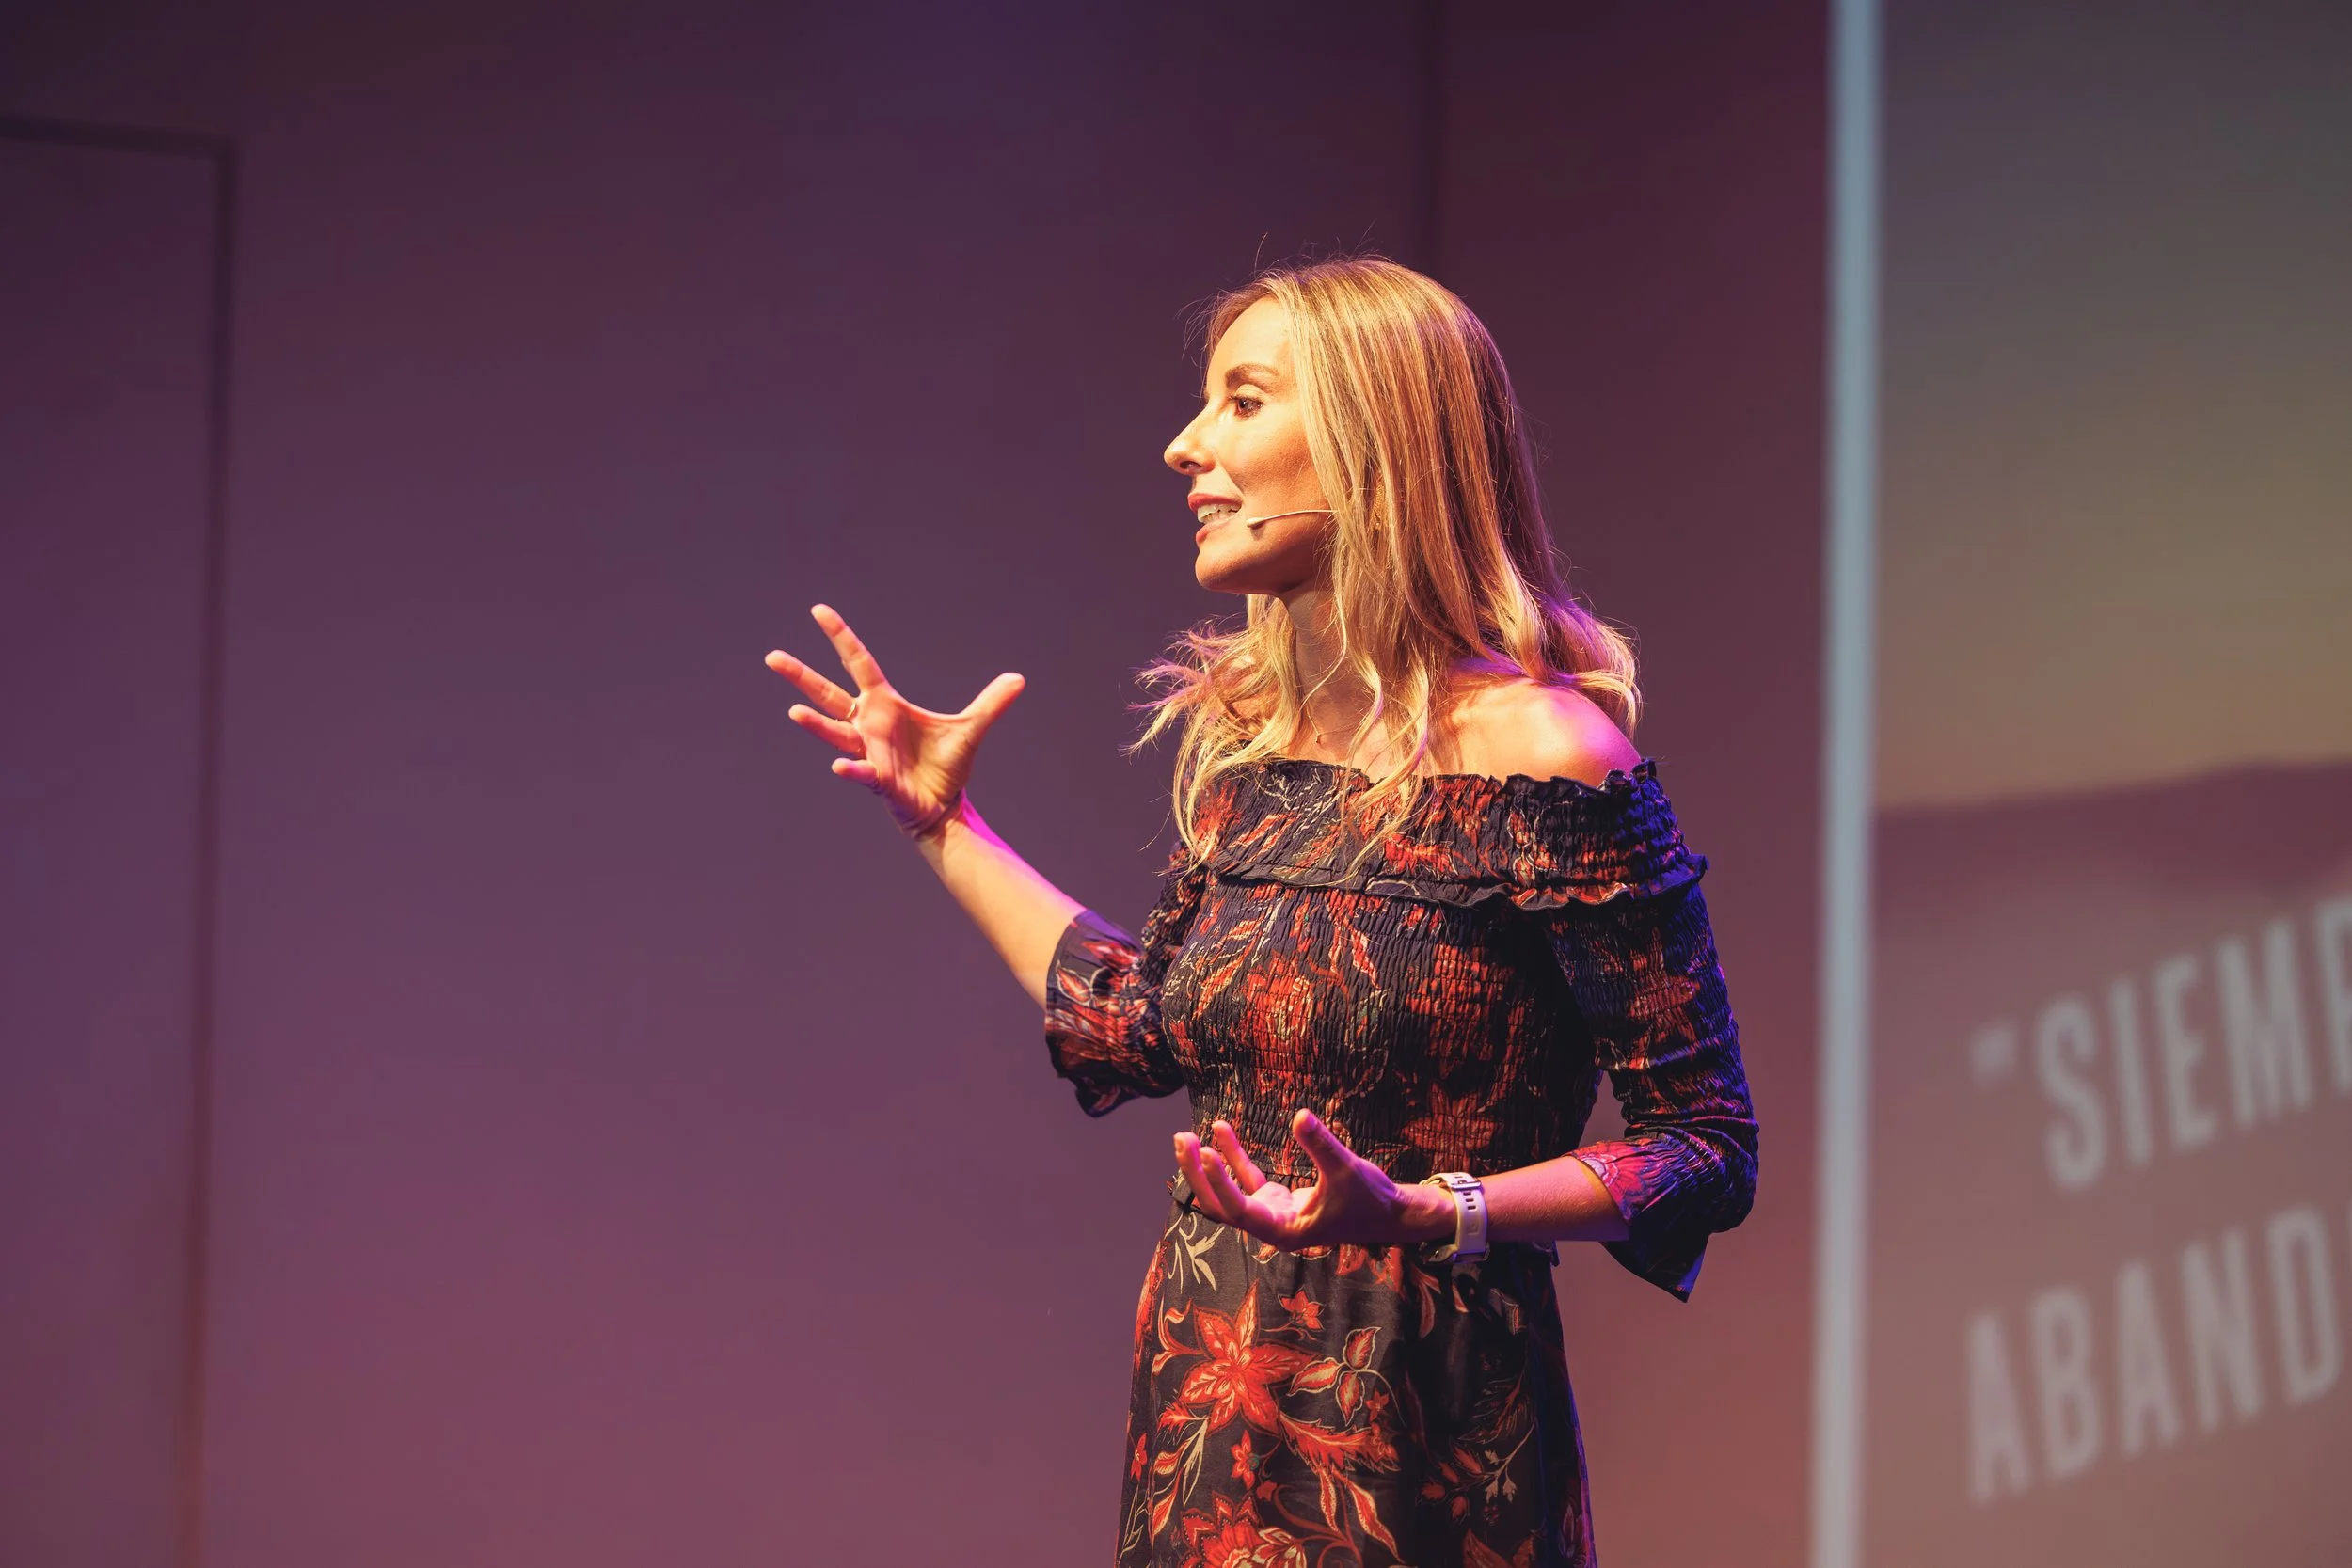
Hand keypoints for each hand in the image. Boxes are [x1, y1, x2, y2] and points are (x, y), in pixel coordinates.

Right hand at [765, 604, 1023, 839]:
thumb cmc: (944, 767)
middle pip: (828, 695)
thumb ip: (991, 703)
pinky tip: (841, 766)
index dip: (840, 636)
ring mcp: (868, 752)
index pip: (857, 663)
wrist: (943, 807)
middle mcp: (868, 725)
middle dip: (801, 677)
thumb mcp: (971, 729)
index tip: (818, 610)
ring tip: (793, 712)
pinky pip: (862, 773)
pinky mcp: (879, 780)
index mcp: (885, 704)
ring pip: (835, 734)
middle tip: (771, 657)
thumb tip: (1019, 679)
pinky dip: (852, 770)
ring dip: (816, 724)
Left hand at [1173, 1110, 1449, 1251]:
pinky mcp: (1278, 1201)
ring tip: (1186, 1136)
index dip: (1221, 1183)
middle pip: (1221, 1207)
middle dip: (1198, 1176)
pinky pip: (1248, 1179)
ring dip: (1208, 1167)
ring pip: (1229, 1194)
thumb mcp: (1347, 1169)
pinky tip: (1220, 1129)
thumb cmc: (1370, 1199)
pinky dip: (1234, 1157)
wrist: (1390, 1214)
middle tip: (1181, 1140)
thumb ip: (1322, 1145)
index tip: (1207, 1154)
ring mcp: (1273, 1214)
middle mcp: (1271, 1228)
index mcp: (1284, 1232)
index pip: (1241, 1210)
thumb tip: (1300, 1116)